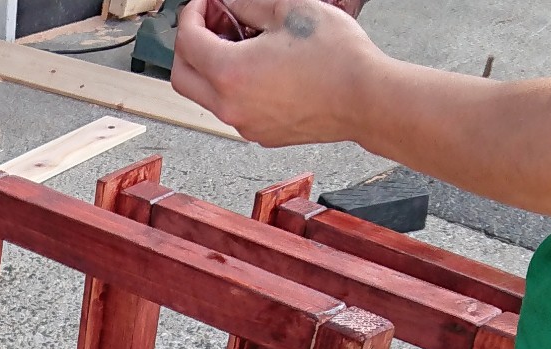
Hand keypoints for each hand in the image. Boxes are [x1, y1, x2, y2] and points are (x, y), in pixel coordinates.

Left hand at [170, 0, 385, 147]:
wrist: (367, 99)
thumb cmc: (337, 59)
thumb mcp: (289, 9)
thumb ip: (248, 4)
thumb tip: (230, 3)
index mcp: (229, 73)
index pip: (187, 41)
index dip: (191, 14)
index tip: (204, 2)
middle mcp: (230, 106)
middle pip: (183, 77)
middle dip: (188, 45)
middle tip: (210, 22)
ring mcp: (245, 124)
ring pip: (207, 96)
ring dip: (211, 67)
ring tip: (240, 42)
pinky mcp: (263, 134)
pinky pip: (234, 109)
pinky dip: (233, 86)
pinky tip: (258, 66)